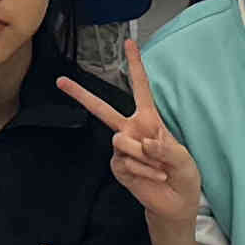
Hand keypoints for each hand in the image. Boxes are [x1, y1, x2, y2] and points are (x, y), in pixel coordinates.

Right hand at [53, 33, 204, 232]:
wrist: (176, 202)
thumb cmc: (183, 174)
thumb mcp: (183, 158)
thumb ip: (166, 148)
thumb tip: (144, 142)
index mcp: (149, 119)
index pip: (141, 88)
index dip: (136, 65)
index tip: (130, 42)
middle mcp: (131, 130)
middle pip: (103, 109)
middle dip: (81, 95)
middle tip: (60, 80)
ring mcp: (122, 149)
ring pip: (122, 141)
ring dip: (145, 156)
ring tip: (159, 167)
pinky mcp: (118, 167)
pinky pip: (126, 162)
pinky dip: (144, 171)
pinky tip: (154, 177)